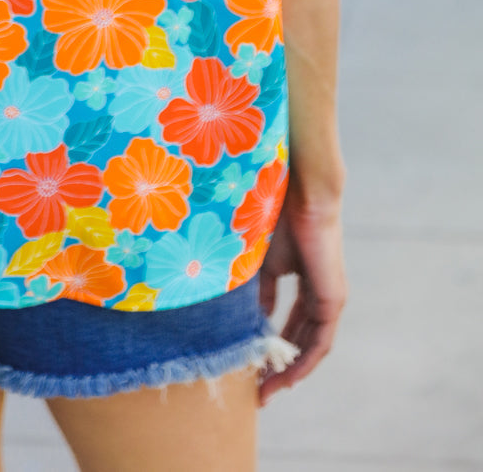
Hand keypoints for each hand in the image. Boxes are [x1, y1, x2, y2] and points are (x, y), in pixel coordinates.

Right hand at [257, 188, 346, 405]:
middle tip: (258, 389)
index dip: (271, 344)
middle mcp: (320, 294)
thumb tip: (254, 324)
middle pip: (301, 340)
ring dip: (291, 371)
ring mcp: (329, 298)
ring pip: (311, 346)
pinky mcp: (333, 301)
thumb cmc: (276, 218)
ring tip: (267, 390)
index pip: (289, 322)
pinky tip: (287, 377)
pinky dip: (304, 362)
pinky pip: (320, 342)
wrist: (300, 194)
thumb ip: (262, 293)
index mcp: (304, 281)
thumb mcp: (262, 263)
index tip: (251, 364)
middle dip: (280, 366)